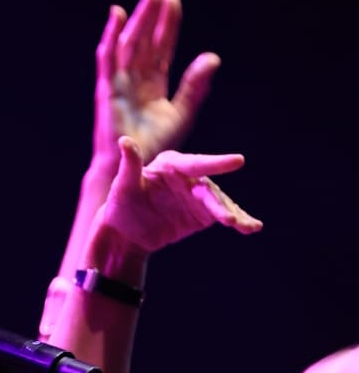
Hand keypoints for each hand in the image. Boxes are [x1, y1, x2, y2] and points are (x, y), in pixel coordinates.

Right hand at [94, 0, 219, 166]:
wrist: (133, 167)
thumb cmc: (155, 145)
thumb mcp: (182, 112)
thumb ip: (196, 85)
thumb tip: (212, 57)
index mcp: (153, 82)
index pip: (161, 45)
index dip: (167, 22)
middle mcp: (135, 77)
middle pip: (144, 36)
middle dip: (150, 10)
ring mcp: (120, 81)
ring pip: (130, 41)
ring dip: (138, 16)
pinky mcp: (107, 89)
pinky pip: (108, 57)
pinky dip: (111, 35)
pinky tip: (116, 13)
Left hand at [102, 137, 262, 255]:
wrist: (126, 232)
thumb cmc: (120, 204)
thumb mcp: (122, 186)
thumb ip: (130, 165)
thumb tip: (124, 140)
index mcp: (171, 165)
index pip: (195, 163)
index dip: (216, 163)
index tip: (238, 161)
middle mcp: (188, 177)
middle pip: (209, 188)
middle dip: (220, 204)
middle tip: (229, 219)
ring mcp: (198, 195)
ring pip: (220, 203)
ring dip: (233, 213)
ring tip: (245, 227)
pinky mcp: (204, 214)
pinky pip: (225, 215)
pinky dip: (240, 220)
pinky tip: (252, 227)